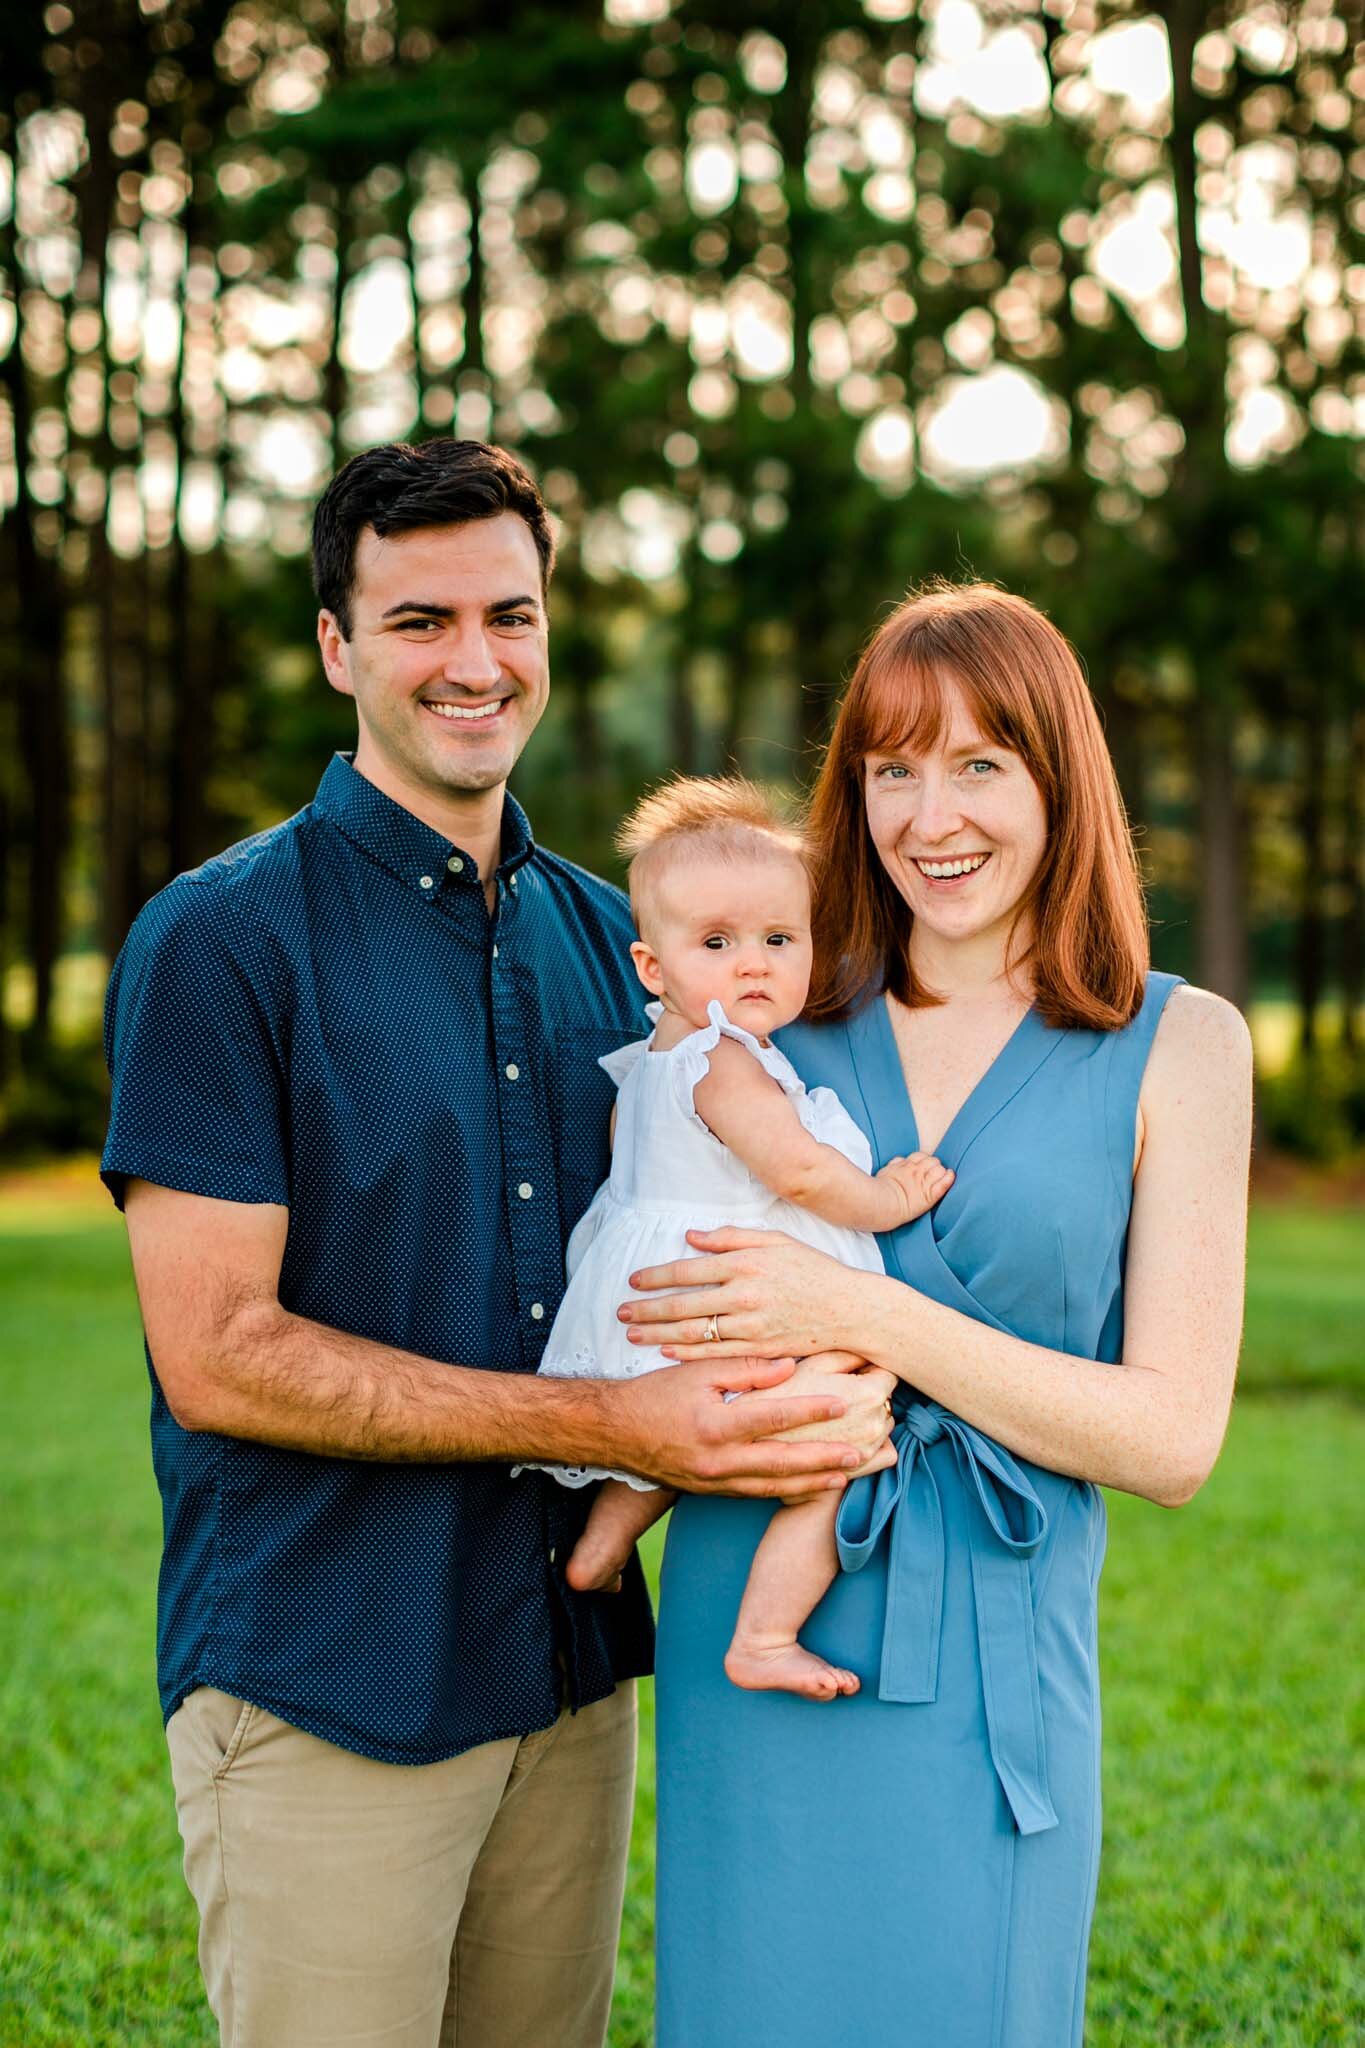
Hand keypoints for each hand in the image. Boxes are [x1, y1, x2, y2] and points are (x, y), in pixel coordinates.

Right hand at [608, 1353, 874, 1499]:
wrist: (614, 1433)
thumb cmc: (656, 1394)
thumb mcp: (696, 1372)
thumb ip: (744, 1370)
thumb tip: (790, 1366)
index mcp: (714, 1425)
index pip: (772, 1418)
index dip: (809, 1411)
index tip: (841, 1404)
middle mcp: (717, 1460)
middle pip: (782, 1463)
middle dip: (823, 1459)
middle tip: (859, 1452)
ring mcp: (714, 1482)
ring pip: (773, 1486)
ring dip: (812, 1482)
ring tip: (845, 1475)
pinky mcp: (711, 1492)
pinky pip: (756, 1494)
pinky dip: (786, 1492)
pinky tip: (808, 1487)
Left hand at [620, 1228, 876, 1360]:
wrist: (851, 1309)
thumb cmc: (814, 1271)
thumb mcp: (775, 1241)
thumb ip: (731, 1237)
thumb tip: (691, 1237)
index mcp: (745, 1263)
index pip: (688, 1269)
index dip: (657, 1276)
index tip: (633, 1281)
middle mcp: (744, 1294)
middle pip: (683, 1304)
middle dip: (647, 1309)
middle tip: (620, 1312)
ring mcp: (751, 1325)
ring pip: (693, 1332)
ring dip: (657, 1333)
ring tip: (632, 1334)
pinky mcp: (760, 1350)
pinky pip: (715, 1354)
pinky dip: (687, 1353)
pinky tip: (665, 1351)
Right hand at [873, 1152, 953, 1227]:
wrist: (882, 1203)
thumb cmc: (879, 1190)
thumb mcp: (885, 1172)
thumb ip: (894, 1165)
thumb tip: (898, 1162)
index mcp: (905, 1165)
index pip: (920, 1156)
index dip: (923, 1161)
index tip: (923, 1167)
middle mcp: (916, 1171)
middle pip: (932, 1161)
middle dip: (933, 1166)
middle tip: (931, 1174)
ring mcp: (924, 1182)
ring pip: (940, 1170)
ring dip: (940, 1173)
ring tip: (939, 1178)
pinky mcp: (930, 1195)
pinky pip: (945, 1183)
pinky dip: (949, 1178)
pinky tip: (950, 1176)